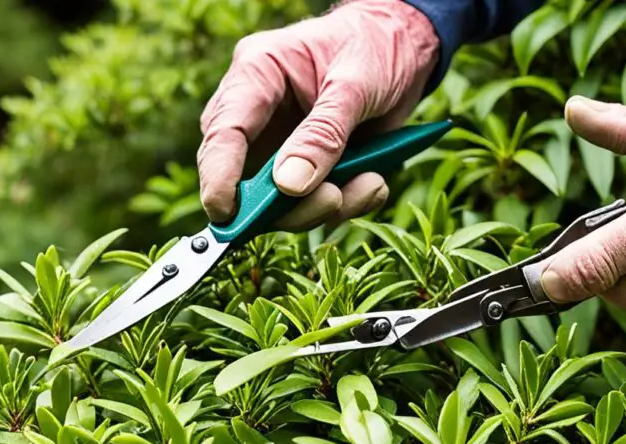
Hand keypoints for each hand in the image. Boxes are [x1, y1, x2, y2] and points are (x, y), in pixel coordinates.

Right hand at [197, 0, 438, 230]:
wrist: (407, 48)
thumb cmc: (376, 46)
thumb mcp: (355, 84)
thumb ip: (324, 134)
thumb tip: (289, 186)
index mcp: (257, 75)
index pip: (222, 132)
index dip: (218, 178)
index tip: (227, 215)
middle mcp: (260, 114)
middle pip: (245, 178)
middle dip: (285, 206)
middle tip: (333, 199)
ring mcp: (281, 144)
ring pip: (280, 202)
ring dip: (324, 206)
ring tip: (369, 183)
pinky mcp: (307, 167)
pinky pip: (314, 203)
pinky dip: (346, 203)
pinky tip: (372, 181)